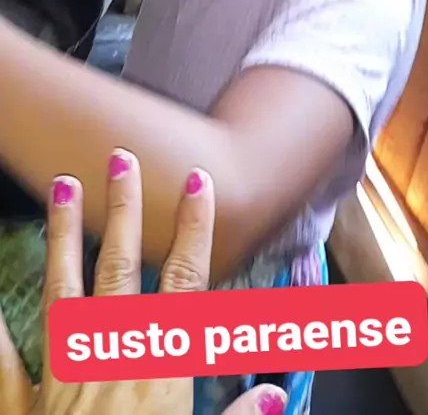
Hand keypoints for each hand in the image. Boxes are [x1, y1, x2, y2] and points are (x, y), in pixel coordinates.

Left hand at [0, 152, 286, 414]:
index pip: (183, 284)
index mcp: (158, 369)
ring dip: (65, 236)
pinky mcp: (25, 406)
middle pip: (119, 269)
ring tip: (62, 186)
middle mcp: (110, 358)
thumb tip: (279, 394)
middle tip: (120, 159)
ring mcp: (63, 378)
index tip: (197, 184)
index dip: (193, 231)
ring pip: (65, 291)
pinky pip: (7, 363)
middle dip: (123, 210)